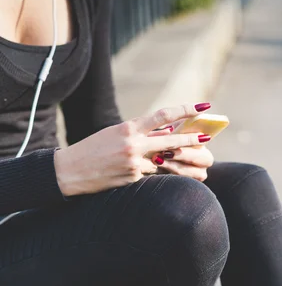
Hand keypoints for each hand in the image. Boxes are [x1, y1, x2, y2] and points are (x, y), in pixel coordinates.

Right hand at [54, 103, 210, 196]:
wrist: (70, 170)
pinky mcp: (132, 178)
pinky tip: (135, 172)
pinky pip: (149, 175)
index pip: (163, 115)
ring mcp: (134, 162)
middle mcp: (133, 143)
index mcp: (129, 127)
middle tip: (206, 138)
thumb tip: (165, 135)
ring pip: (161, 160)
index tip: (203, 107)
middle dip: (191, 139)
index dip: (185, 110)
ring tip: (170, 161)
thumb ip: (139, 133)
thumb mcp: (115, 134)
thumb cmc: (93, 149)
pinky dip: (148, 172)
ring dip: (168, 161)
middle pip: (171, 140)